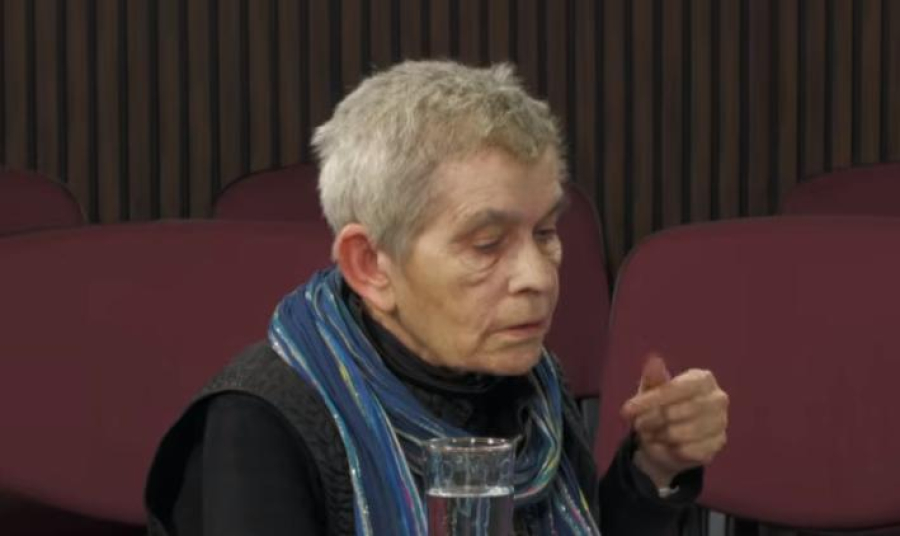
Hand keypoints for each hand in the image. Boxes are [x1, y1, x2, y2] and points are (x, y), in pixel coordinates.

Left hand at [620, 355, 728, 487]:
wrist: (671, 438)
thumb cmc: (662, 406)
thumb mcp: (652, 390)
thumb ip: (653, 377)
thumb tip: (654, 361)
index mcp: (703, 379)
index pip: (676, 389)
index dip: (650, 400)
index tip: (627, 410)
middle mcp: (718, 399)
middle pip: (676, 412)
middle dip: (651, 419)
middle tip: (638, 424)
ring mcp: (721, 422)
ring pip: (679, 434)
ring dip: (657, 435)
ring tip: (650, 433)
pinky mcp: (718, 445)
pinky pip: (686, 451)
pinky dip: (668, 450)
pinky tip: (664, 445)